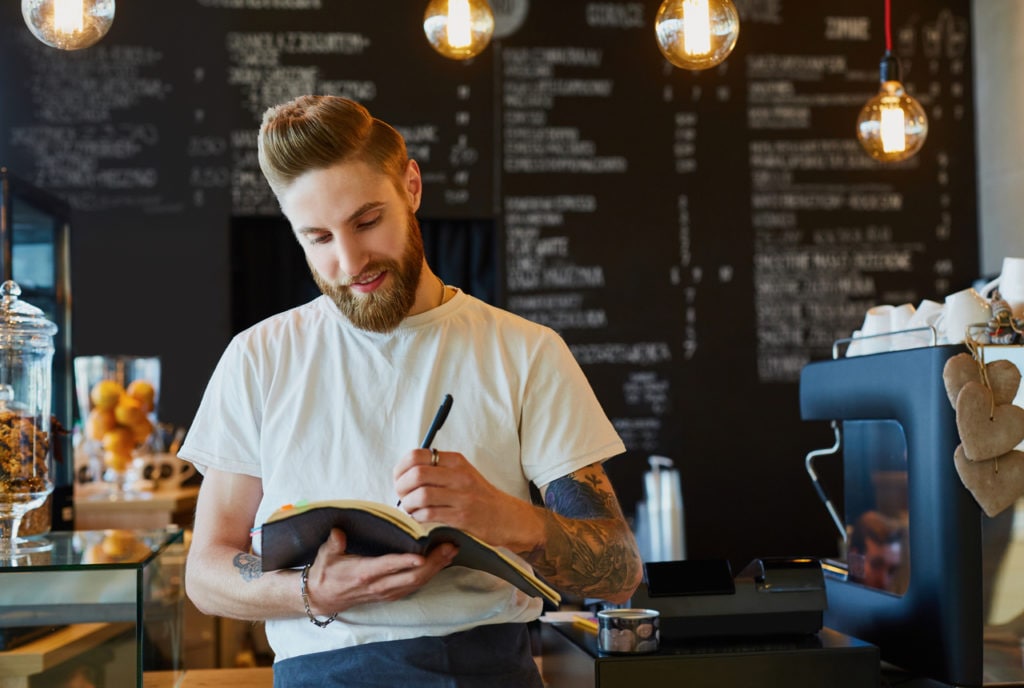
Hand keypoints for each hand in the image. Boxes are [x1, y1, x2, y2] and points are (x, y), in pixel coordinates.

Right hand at [303, 528, 456, 614]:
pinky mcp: (391, 594)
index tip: (422, 556)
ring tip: (451, 552)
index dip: (405, 563)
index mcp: (362, 573)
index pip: (388, 567)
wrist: (322, 597)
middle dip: (433, 563)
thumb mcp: (325, 555)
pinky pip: (414, 586)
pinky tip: (441, 563)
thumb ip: (334, 543)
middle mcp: (378, 586)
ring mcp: (386, 592)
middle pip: (411, 578)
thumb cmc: (325, 572)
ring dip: (436, 568)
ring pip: (417, 583)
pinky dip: (430, 575)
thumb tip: (339, 531)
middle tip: (450, 547)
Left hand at [393, 448, 542, 550]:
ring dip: (409, 504)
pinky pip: (430, 514)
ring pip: (422, 495)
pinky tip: (421, 518)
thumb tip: (406, 473)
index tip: (399, 479)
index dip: (401, 468)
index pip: (418, 455)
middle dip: (402, 487)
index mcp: (456, 461)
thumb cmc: (480, 497)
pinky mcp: (463, 516)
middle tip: (403, 496)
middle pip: (417, 474)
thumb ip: (439, 470)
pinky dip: (418, 517)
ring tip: (411, 509)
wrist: (507, 517)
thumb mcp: (462, 474)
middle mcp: (459, 475)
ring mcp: (462, 496)